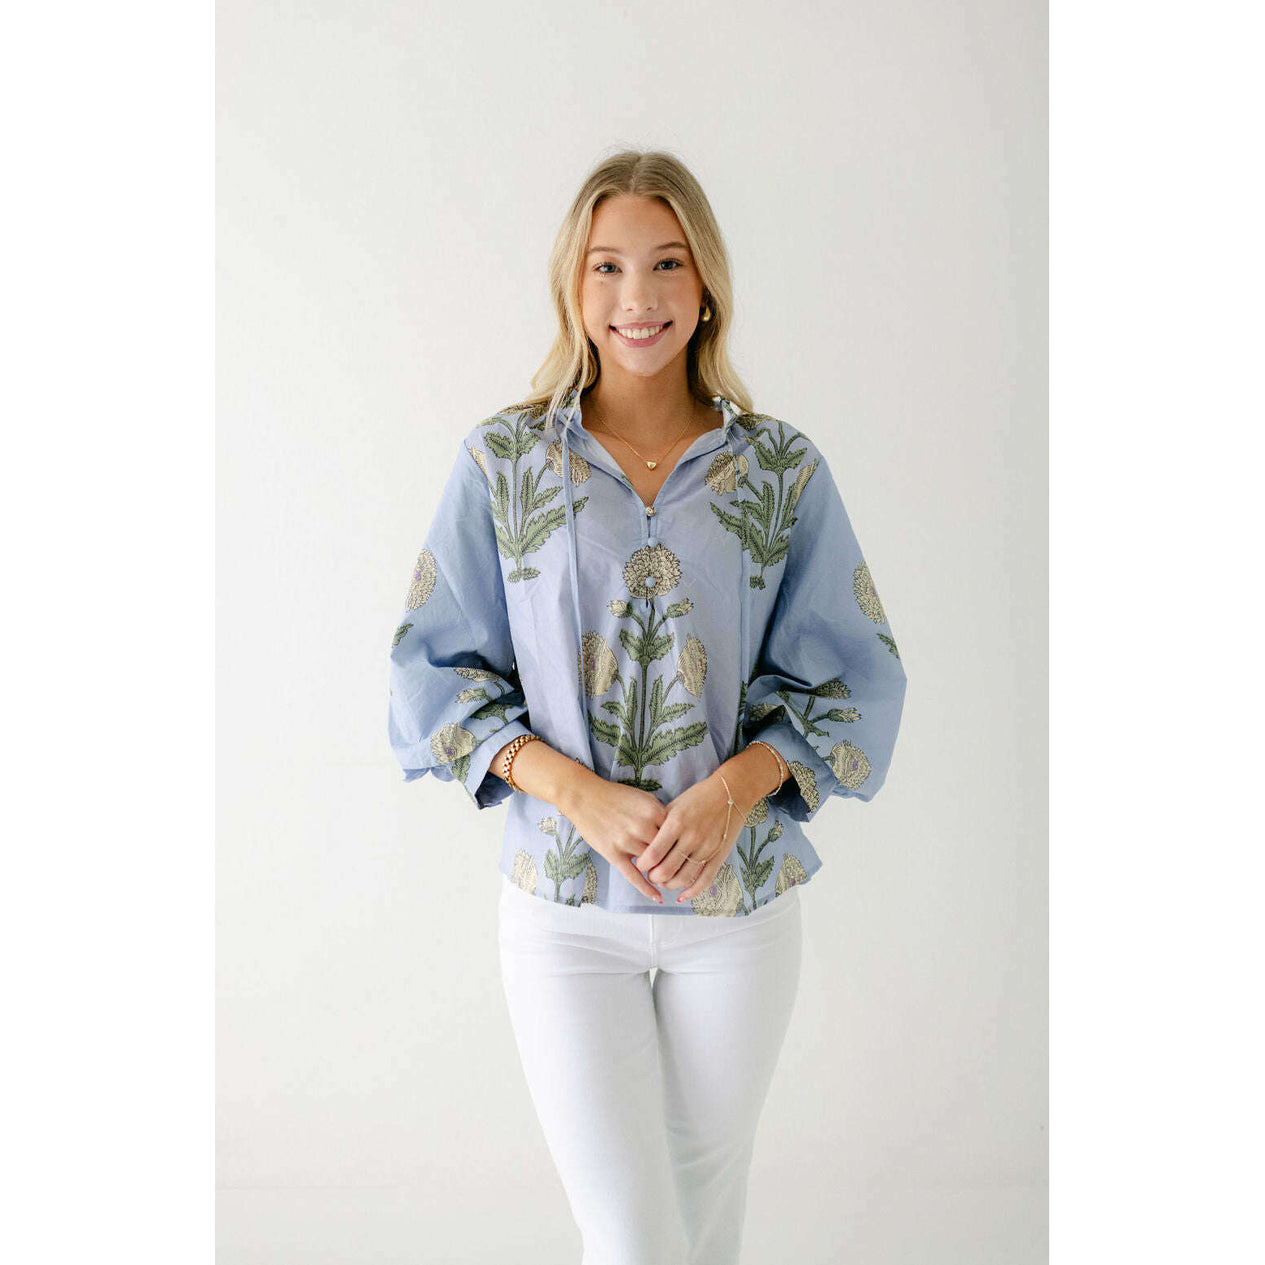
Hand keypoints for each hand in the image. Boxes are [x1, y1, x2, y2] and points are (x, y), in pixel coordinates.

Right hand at [560, 778, 671, 903]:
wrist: (585, 797)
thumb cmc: (616, 796)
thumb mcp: (644, 798)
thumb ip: (661, 815)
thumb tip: (676, 832)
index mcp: (653, 811)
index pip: (677, 835)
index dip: (682, 845)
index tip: (687, 854)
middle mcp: (642, 826)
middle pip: (667, 852)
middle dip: (673, 861)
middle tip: (682, 871)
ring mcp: (627, 841)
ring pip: (652, 864)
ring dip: (659, 872)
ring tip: (668, 880)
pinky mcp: (613, 853)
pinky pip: (633, 876)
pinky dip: (646, 889)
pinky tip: (657, 897)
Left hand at [633, 773, 749, 904]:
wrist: (731, 793)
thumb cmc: (700, 797)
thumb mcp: (675, 805)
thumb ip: (661, 826)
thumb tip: (647, 847)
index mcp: (676, 823)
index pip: (653, 854)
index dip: (643, 864)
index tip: (640, 864)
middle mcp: (691, 837)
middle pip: (666, 870)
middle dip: (654, 876)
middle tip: (651, 874)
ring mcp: (706, 848)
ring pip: (683, 878)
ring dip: (669, 884)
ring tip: (664, 881)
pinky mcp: (719, 856)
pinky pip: (704, 880)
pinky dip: (691, 892)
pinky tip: (681, 895)